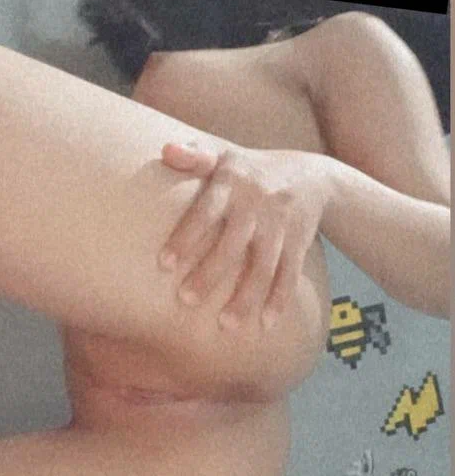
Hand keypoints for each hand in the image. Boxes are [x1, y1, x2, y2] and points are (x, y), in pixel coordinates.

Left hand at [159, 142, 330, 327]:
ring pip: (263, 266)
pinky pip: (289, 275)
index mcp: (233, 183)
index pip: (206, 212)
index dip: (186, 238)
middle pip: (233, 244)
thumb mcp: (225, 155)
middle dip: (210, 273)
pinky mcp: (299, 244)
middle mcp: (257, 205)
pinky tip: (265, 325)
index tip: (163, 264)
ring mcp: (281, 226)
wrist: (313, 175)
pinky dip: (279, 300)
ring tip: (226, 325)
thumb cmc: (250, 170)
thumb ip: (194, 156)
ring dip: (246, 297)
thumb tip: (165, 150)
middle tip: (185, 300)